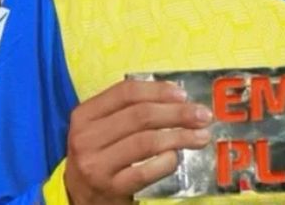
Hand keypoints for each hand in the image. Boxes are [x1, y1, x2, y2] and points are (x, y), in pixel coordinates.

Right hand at [64, 80, 212, 203]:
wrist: (82, 197)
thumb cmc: (100, 156)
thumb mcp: (102, 128)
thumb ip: (129, 110)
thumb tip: (176, 97)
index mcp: (85, 115)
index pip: (126, 92)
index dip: (158, 90)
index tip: (183, 95)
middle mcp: (86, 138)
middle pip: (140, 116)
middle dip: (178, 113)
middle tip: (202, 116)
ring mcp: (97, 164)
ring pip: (146, 141)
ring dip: (180, 136)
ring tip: (200, 136)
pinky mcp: (110, 187)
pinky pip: (147, 170)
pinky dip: (167, 161)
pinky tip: (177, 157)